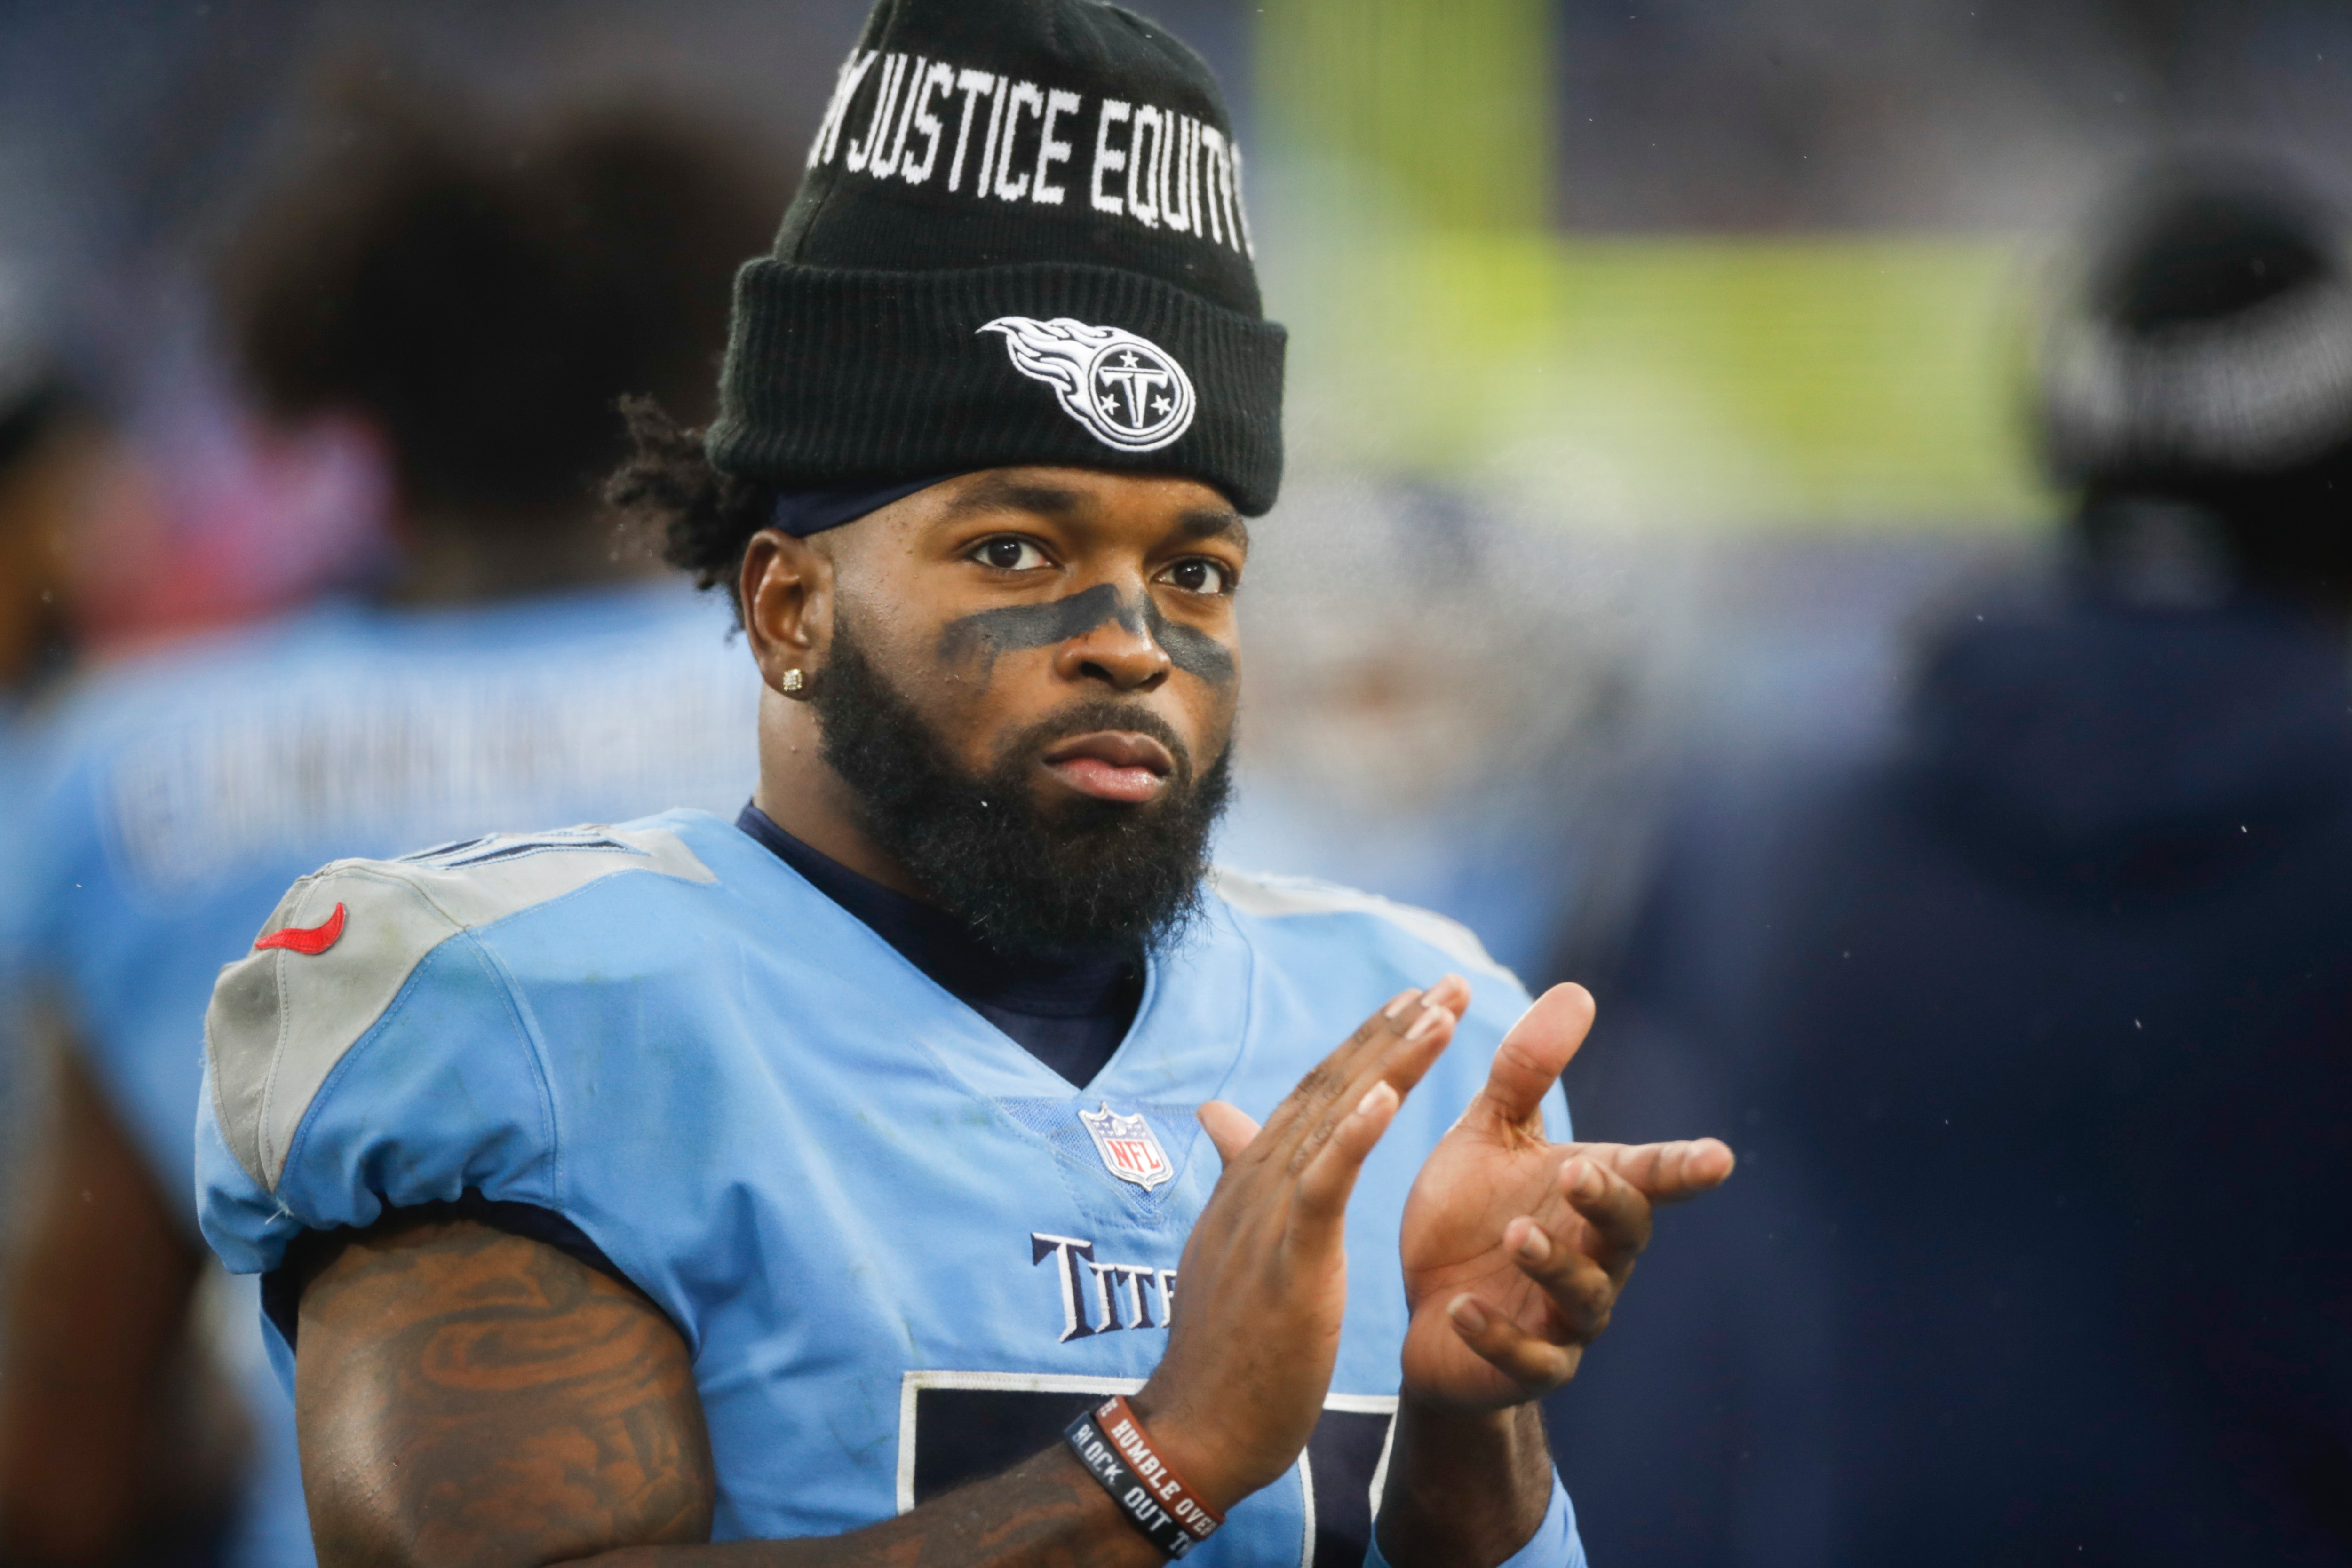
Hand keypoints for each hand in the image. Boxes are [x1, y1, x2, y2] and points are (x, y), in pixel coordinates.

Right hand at [1136, 977, 1473, 1510]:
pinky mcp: (1285, 1261)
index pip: (1315, 1095)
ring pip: (1330, 1120)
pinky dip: (1351, 1135)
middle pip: (1330, 1090)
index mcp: (1252, 1182)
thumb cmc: (1226, 1349)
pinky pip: (1321, 1185)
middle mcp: (1255, 1184)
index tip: (1415, 1003)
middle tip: (1448, 985)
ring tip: (1439, 1014)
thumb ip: (1238, 1175)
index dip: (1365, 1045)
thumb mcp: (1233, 1247)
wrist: (1197, 1431)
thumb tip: (1220, 1113)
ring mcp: (1265, 1219)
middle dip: (1391, 1034)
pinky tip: (1386, 1095)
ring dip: (1386, 1063)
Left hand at [1397, 983, 1732, 1412]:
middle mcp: (1594, 1258)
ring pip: (1584, 1299)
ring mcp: (1564, 1319)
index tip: (1718, 1156)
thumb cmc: (1469, 1215)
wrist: (1424, 1307)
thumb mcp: (1489, 1136)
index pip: (1649, 1177)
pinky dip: (1496, 1336)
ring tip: (1515, 1235)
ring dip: (1553, 1265)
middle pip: (1626, 1233)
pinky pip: (1527, 1360)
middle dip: (1608, 1203)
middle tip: (1576, 1171)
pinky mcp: (1523, 1367)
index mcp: (1590, 1198)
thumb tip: (1576, 991)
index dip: (1683, 1168)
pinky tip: (1461, 1308)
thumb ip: (1525, 1071)